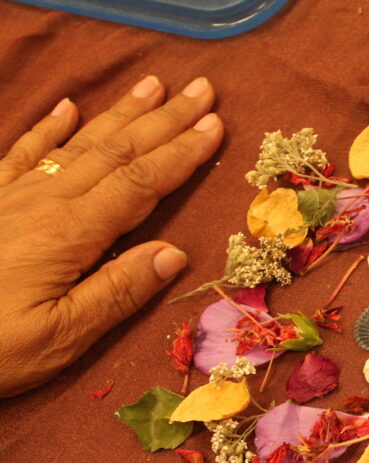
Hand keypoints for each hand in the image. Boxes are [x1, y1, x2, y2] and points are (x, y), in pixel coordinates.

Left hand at [0, 76, 222, 396]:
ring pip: (77, 145)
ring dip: (119, 114)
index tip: (215, 125)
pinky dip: (48, 128)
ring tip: (152, 86)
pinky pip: (22, 154)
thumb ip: (117, 292)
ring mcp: (11, 198)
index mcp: (70, 234)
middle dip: (163, 120)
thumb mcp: (60, 337)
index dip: (180, 154)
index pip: (140, 184)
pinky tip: (67, 108)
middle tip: (201, 91)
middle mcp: (44, 203)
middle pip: (116, 152)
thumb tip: (174, 253)